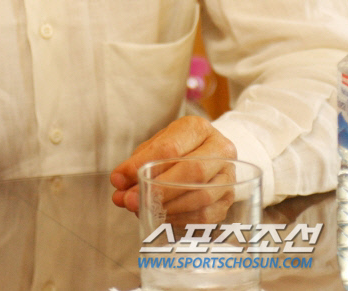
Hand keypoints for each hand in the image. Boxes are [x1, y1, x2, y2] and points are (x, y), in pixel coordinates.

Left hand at [110, 115, 236, 219]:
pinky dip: (180, 220)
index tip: (119, 180)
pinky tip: (162, 218)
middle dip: (157, 189)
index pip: (171, 147)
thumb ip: (137, 162)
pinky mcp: (229, 200)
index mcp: (198, 128)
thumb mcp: (157, 146)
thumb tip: (118, 182)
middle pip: (191, 171)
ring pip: (200, 195)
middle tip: (131, 200)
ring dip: (167, 207)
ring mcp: (228, 175)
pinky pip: (206, 215)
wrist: (208, 156)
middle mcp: (220, 149)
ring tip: (143, 209)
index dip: (143, 165)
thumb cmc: (179, 148)